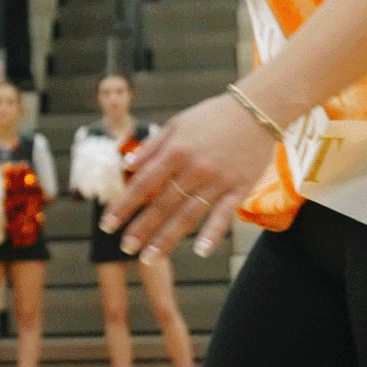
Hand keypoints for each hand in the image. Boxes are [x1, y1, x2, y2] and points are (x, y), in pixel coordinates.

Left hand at [99, 93, 273, 261]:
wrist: (259, 108)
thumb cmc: (214, 116)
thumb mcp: (177, 124)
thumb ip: (152, 147)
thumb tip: (126, 165)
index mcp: (175, 150)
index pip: (143, 183)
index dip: (124, 206)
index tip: (108, 224)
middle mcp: (194, 167)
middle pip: (163, 204)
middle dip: (141, 229)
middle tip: (125, 248)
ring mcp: (218, 180)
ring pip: (188, 214)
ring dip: (167, 238)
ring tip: (149, 258)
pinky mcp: (241, 188)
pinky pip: (225, 215)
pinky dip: (213, 233)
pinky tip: (200, 251)